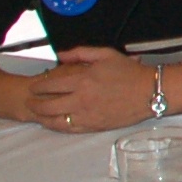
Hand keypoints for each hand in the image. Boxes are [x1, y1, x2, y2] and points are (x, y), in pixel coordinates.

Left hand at [24, 46, 153, 131]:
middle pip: (47, 106)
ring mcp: (87, 115)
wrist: (150, 92)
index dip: (37, 87)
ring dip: (43, 118)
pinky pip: (69, 129)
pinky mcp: (94, 126)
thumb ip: (80, 52)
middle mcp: (81, 99)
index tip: (33, 87)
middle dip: (34, 104)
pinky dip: (57, 126)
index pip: (49, 85)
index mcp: (83, 80)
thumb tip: (59, 55)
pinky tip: (54, 123)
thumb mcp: (106, 55)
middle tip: (30, 102)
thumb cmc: (129, 72)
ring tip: (38, 114)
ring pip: (55, 120)